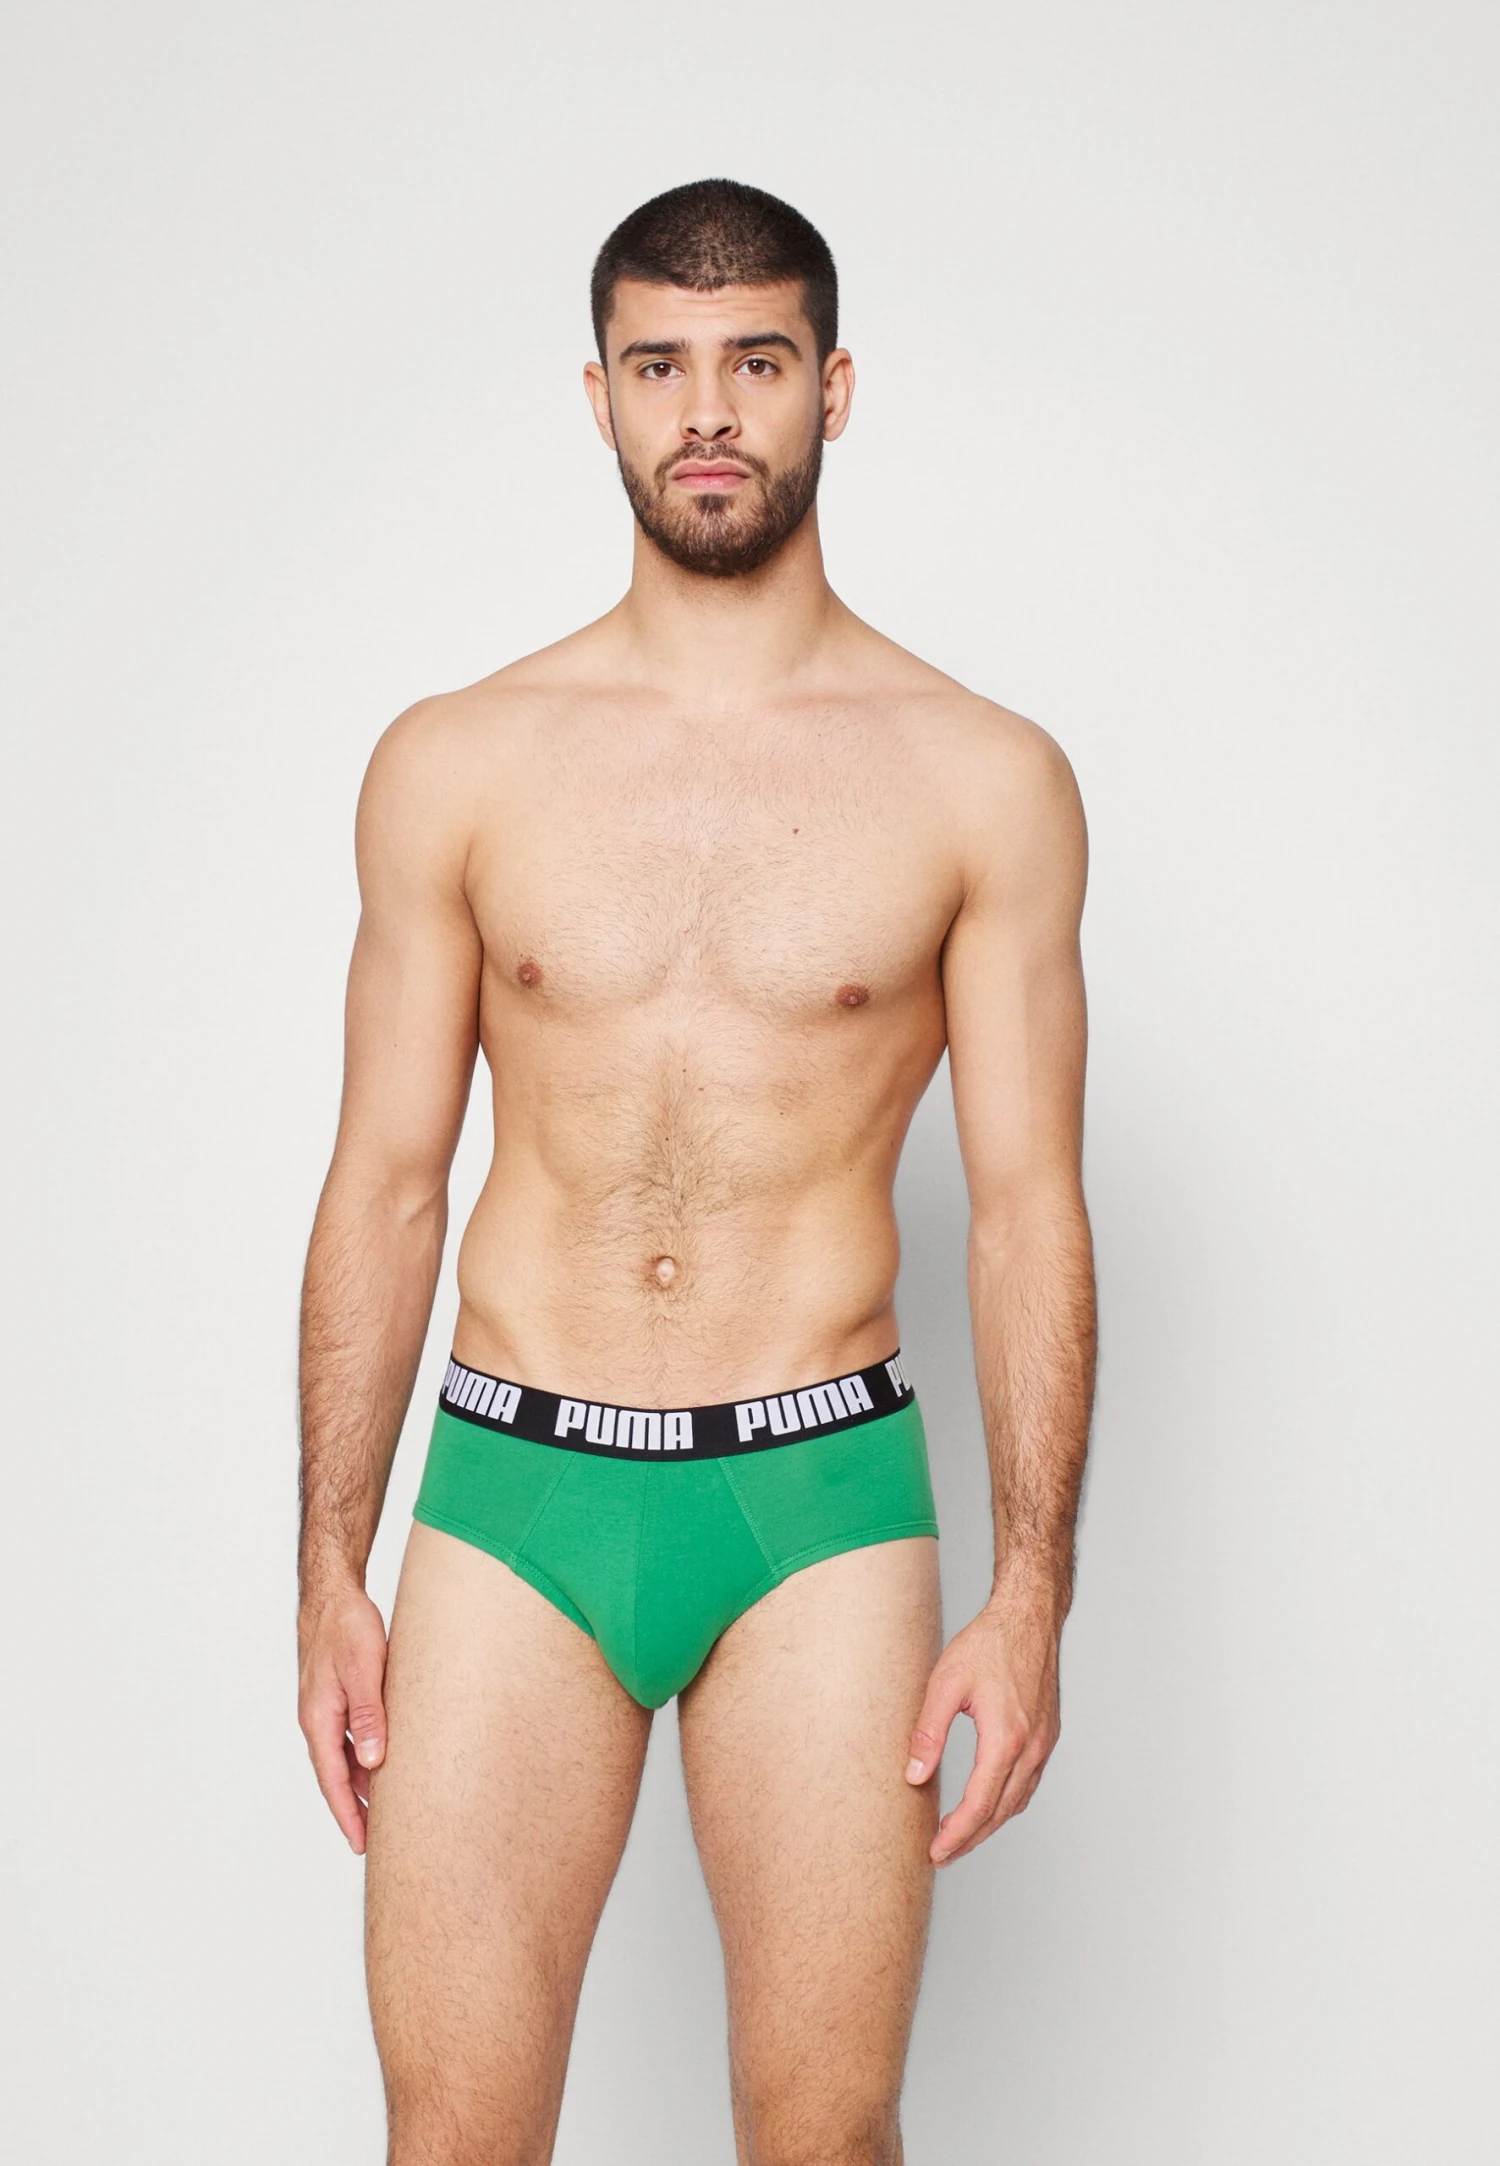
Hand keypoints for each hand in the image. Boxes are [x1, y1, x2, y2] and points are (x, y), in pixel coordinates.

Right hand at [297, 1586, 388, 1853]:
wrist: (332, 1593)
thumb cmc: (346, 1626)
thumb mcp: (364, 1669)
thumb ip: (368, 1715)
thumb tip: (373, 1762)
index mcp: (319, 1719)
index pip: (333, 1780)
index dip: (348, 1814)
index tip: (362, 1845)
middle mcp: (318, 1720)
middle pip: (337, 1776)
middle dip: (356, 1809)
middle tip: (379, 1843)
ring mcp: (326, 1710)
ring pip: (345, 1758)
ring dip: (363, 1784)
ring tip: (388, 1811)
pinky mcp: (337, 1698)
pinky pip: (350, 1738)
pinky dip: (365, 1757)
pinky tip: (385, 1762)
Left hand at [904, 1590, 1061, 1864]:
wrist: (1029, 1617)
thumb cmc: (988, 1643)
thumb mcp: (945, 1683)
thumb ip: (928, 1733)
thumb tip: (914, 1776)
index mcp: (1005, 1739)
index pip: (978, 1805)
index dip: (955, 1835)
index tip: (935, 1852)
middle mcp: (1030, 1748)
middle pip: (1000, 1812)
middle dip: (970, 1839)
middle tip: (942, 1854)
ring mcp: (1043, 1744)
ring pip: (1017, 1801)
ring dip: (989, 1824)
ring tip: (960, 1835)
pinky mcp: (1047, 1736)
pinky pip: (1028, 1783)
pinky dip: (1006, 1802)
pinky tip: (988, 1802)